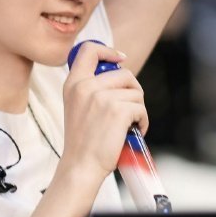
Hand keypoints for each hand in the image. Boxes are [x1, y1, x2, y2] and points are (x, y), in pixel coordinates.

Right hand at [59, 41, 147, 184]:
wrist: (81, 166)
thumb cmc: (83, 141)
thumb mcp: (76, 106)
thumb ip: (90, 88)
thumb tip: (119, 74)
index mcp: (73, 84)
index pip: (89, 50)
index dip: (108, 51)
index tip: (120, 60)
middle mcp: (86, 86)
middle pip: (124, 74)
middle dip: (133, 91)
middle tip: (129, 109)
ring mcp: (102, 97)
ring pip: (136, 92)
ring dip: (138, 109)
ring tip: (129, 125)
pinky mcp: (118, 110)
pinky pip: (141, 108)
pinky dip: (142, 122)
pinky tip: (133, 132)